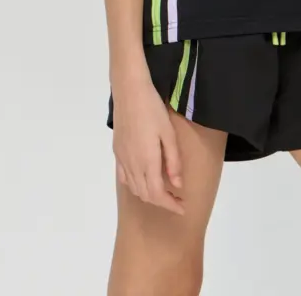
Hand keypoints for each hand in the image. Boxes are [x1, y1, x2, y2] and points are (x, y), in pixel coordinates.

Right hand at [111, 69, 184, 214]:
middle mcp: (133, 165)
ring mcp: (123, 159)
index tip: (182, 207)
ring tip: (164, 191)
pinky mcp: (117, 151)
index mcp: (147, 162)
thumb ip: (173, 161)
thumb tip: (177, 185)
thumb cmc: (153, 109)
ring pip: (134, 188)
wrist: (129, 91)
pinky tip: (144, 179)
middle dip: (162, 201)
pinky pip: (125, 177)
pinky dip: (135, 185)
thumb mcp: (168, 133)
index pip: (158, 194)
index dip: (170, 204)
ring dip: (149, 195)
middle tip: (177, 199)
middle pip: (146, 194)